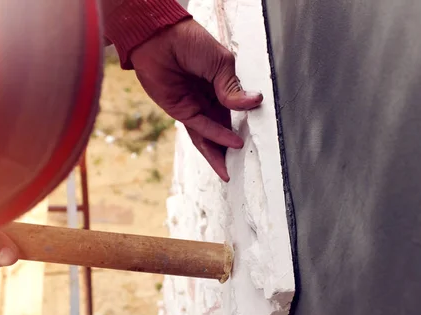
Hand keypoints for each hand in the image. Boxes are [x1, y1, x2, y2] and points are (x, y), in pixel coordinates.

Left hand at [130, 19, 262, 181]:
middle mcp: (208, 99)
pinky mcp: (181, 112)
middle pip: (224, 129)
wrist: (159, 37)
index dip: (248, 123)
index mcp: (220, 85)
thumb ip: (232, 88)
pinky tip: (233, 143)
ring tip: (233, 170)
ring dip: (222, 153)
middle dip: (232, 148)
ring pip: (211, 136)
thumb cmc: (188, 41)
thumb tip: (254, 103)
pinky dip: (217, 137)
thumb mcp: (220, 62)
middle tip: (247, 164)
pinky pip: (202, 128)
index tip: (261, 135)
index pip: (237, 110)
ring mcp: (195, 107)